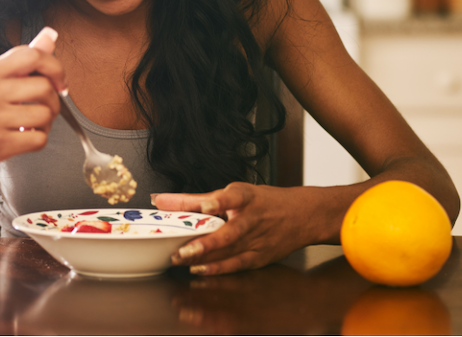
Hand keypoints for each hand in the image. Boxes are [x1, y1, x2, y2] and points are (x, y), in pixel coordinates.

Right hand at [0, 27, 66, 177]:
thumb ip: (22, 60)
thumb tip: (50, 36)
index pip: (32, 55)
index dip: (54, 66)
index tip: (58, 80)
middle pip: (44, 87)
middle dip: (53, 100)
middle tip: (45, 107)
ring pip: (45, 115)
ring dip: (46, 123)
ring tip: (32, 124)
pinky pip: (38, 139)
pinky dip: (38, 140)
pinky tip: (24, 137)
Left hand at [153, 182, 312, 274]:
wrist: (302, 215)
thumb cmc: (262, 202)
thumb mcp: (233, 193)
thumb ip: (195, 199)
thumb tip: (159, 200)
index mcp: (246, 197)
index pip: (232, 197)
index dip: (219, 200)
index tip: (207, 203)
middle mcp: (252, 219)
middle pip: (228, 232)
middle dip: (203, 242)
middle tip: (178, 249)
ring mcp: (257, 240)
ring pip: (229, 251)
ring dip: (205, 257)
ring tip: (181, 259)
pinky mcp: (259, 257)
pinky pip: (236, 264)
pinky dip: (218, 268)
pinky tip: (199, 269)